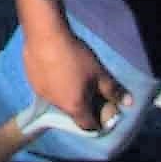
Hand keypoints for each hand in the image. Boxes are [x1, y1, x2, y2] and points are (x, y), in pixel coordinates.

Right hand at [17, 16, 120, 139]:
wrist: (45, 35)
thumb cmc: (75, 56)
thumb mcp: (99, 72)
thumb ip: (113, 90)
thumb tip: (129, 103)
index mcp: (75, 107)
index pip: (87, 126)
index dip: (96, 123)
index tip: (101, 113)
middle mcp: (56, 105)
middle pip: (72, 112)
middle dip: (81, 105)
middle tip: (88, 89)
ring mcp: (41, 93)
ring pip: (57, 100)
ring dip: (65, 94)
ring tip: (70, 76)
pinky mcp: (31, 81)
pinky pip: (45, 88)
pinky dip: (52, 83)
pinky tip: (55, 68)